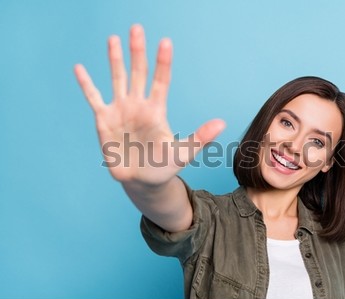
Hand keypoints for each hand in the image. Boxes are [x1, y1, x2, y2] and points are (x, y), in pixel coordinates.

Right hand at [74, 25, 225, 184]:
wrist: (142, 182)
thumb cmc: (164, 167)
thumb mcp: (184, 153)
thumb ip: (201, 137)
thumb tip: (222, 123)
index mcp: (157, 110)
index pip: (161, 80)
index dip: (163, 62)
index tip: (165, 42)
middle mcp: (138, 105)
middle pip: (138, 73)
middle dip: (137, 51)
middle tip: (137, 28)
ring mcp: (120, 110)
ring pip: (117, 79)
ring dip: (115, 59)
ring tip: (114, 38)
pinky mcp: (104, 120)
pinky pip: (94, 98)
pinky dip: (86, 84)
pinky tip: (79, 67)